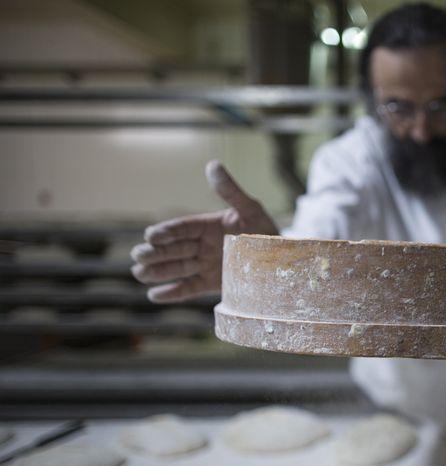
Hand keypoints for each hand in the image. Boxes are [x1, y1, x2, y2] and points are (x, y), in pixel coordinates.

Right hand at [130, 160, 278, 302]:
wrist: (282, 258)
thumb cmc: (265, 230)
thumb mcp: (250, 208)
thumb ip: (230, 191)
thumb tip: (212, 165)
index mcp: (207, 226)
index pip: (181, 228)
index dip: (166, 232)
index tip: (152, 235)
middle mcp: (201, 246)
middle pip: (173, 249)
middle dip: (154, 252)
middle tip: (138, 255)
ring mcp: (204, 265)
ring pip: (176, 269)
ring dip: (157, 271)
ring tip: (139, 273)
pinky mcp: (210, 284)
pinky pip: (188, 289)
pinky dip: (171, 293)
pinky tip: (155, 295)